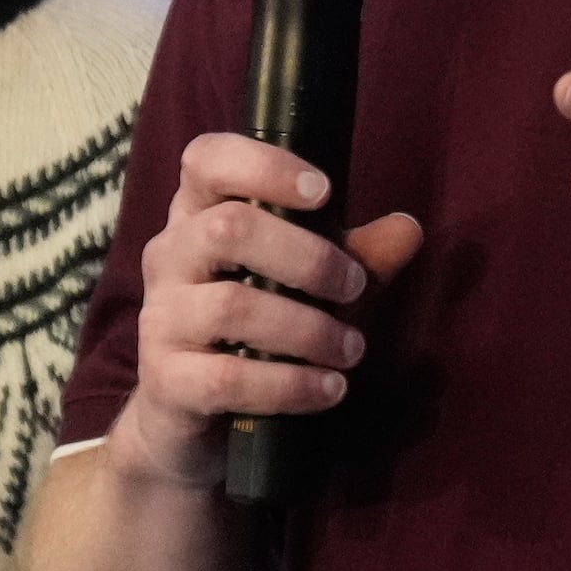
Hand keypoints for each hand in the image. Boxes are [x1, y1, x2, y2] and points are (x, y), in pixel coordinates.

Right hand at [116, 132, 424, 490]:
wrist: (188, 410)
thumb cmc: (252, 326)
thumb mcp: (303, 280)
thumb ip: (353, 253)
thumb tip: (409, 230)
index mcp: (197, 213)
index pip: (207, 160)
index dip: (264, 165)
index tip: (323, 191)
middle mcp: (169, 256)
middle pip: (228, 228)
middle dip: (308, 257)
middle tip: (355, 287)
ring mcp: (161, 319)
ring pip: (232, 306)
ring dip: (308, 328)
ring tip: (352, 349)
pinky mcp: (167, 381)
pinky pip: (228, 378)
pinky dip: (290, 384)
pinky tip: (329, 389)